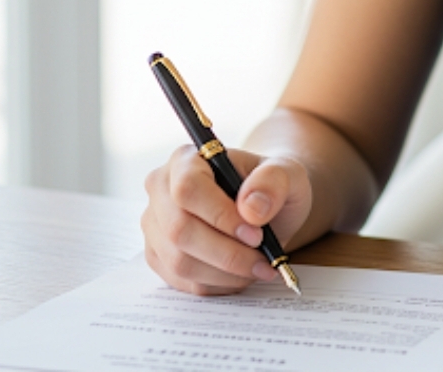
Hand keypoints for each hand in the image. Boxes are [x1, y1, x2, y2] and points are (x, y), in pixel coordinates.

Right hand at [142, 145, 312, 295]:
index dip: (220, 216)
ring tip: (259, 267)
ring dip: (225, 273)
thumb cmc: (271, 185)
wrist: (263, 204)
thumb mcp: (287, 173)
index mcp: (187, 159)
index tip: (256, 234)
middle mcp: (161, 190)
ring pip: (180, 262)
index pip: (188, 189)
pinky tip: (241, 274)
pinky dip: (217, 284)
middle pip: (179, 230)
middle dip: (226, 252)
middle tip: (263, 259)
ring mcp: (156, 226)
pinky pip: (182, 282)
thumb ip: (274, 182)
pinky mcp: (158, 256)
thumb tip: (251, 209)